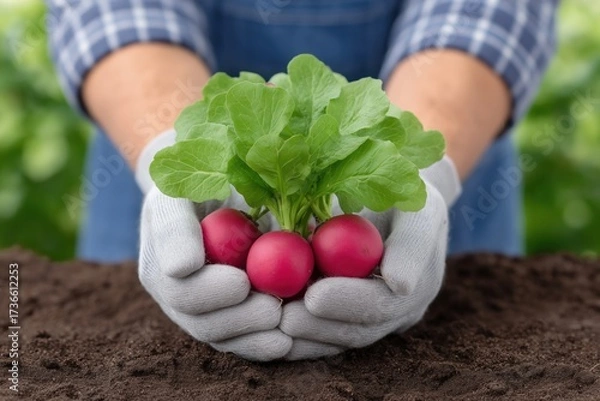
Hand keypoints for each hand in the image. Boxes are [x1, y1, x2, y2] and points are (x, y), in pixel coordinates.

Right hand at [136, 131, 291, 360]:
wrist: (216, 194)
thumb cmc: (199, 182)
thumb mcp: (181, 190)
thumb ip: (177, 225)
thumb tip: (183, 268)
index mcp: (158, 260)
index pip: (179, 287)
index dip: (210, 291)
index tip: (243, 283)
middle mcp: (172, 293)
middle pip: (200, 321)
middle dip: (239, 318)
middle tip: (274, 309)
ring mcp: (195, 310)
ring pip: (221, 337)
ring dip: (255, 337)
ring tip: (287, 328)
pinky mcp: (221, 319)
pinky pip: (239, 340)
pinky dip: (264, 342)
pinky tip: (289, 340)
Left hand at [280, 156, 460, 359]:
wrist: (391, 198)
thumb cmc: (402, 193)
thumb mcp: (416, 205)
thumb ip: (411, 243)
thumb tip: (398, 285)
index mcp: (421, 280)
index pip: (385, 302)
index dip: (349, 302)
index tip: (314, 296)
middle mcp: (402, 308)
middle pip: (360, 329)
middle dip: (320, 326)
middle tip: (285, 318)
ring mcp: (380, 318)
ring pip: (340, 338)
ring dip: (306, 336)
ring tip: (273, 324)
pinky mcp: (355, 318)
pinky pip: (328, 335)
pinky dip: (301, 336)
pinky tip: (272, 330)